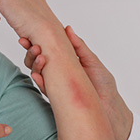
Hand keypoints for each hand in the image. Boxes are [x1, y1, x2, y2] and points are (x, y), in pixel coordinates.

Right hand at [19, 26, 133, 139]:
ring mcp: (57, 87)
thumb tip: (67, 28)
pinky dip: (40, 81)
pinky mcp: (57, 99)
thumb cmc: (105, 87)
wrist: (110, 110)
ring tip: (39, 56)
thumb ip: (79, 47)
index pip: (49, 51)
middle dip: (32, 52)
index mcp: (67, 64)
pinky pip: (45, 89)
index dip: (38, 43)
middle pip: (39, 61)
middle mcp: (59, 75)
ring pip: (39, 74)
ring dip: (35, 64)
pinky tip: (37, 74)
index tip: (30, 35)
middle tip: (29, 43)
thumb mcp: (92, 62)